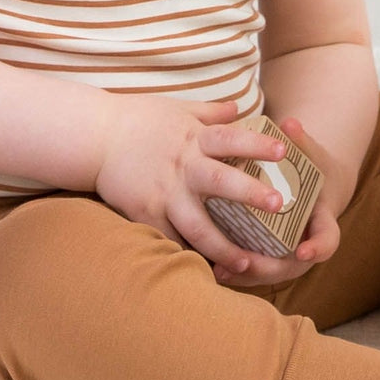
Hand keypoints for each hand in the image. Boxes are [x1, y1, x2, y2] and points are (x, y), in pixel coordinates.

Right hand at [94, 95, 288, 274]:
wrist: (95, 136)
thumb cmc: (137, 118)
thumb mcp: (176, 108)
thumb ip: (210, 112)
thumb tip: (238, 107)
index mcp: (192, 137)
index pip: (232, 138)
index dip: (258, 144)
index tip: (284, 151)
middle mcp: (182, 166)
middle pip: (221, 181)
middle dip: (251, 195)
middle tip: (280, 206)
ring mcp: (164, 192)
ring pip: (198, 225)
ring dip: (224, 246)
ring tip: (246, 264)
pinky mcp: (145, 213)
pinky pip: (170, 240)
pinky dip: (186, 256)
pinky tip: (204, 271)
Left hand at [211, 118, 342, 287]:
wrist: (316, 188)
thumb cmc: (313, 167)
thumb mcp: (311, 153)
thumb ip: (301, 140)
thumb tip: (290, 122)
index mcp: (322, 219)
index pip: (327, 239)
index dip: (317, 247)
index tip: (303, 250)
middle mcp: (307, 242)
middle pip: (292, 265)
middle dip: (269, 266)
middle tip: (248, 262)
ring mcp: (288, 253)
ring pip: (270, 272)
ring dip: (247, 274)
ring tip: (221, 270)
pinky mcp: (270, 254)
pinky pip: (255, 269)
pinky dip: (237, 271)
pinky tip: (213, 268)